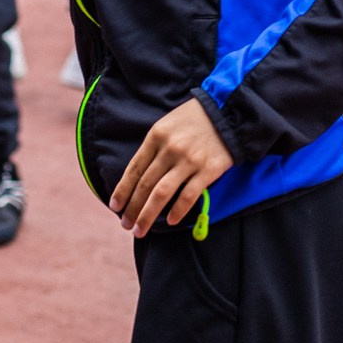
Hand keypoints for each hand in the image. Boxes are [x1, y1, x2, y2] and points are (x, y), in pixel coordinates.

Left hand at [110, 98, 234, 235]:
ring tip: (140, 230)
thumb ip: (153, 148)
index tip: (114, 206)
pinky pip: (188, 196)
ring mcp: (189, 161)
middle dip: (132, 208)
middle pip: (145, 184)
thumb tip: (139, 178)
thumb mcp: (167, 125)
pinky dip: (177, 211)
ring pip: (161, 193)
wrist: (228, 113)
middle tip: (126, 225)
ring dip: (147, 214)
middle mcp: (169, 149)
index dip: (123, 190)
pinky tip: (170, 221)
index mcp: (156, 136)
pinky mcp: (208, 170)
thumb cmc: (194, 120)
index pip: (134, 169)